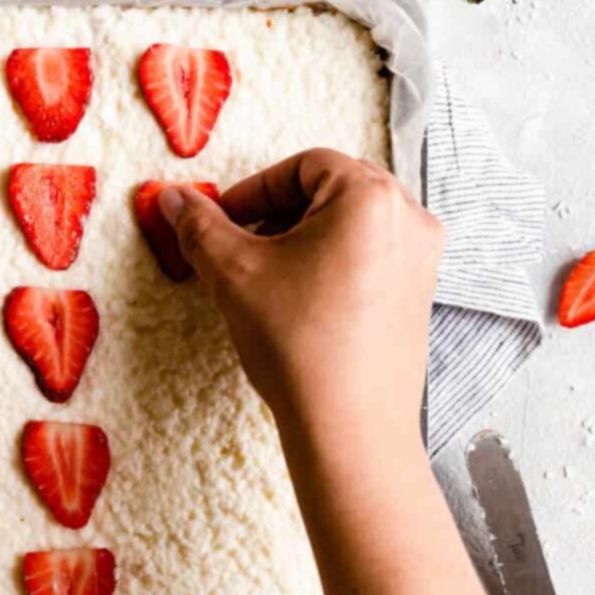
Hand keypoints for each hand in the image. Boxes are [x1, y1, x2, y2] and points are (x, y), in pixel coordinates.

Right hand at [160, 150, 442, 454]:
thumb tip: (172, 198)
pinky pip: (373, 255)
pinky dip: (333, 261)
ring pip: (353, 223)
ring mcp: (422, 259)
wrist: (349, 429)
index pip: (303, 165)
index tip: (221, 219)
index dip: (254, 189)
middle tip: (241, 242)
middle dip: (279, 210)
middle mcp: (409, 218)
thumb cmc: (299, 345)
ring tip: (267, 273)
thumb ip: (200, 226)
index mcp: (370, 197)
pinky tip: (300, 298)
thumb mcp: (234, 273)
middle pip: (333, 188)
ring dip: (305, 236)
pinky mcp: (421, 295)